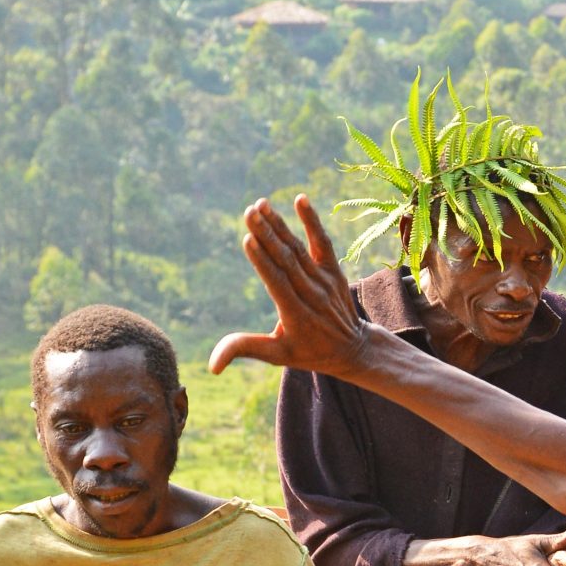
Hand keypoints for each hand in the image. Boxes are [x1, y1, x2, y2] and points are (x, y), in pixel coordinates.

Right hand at [210, 196, 372, 381]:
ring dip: (280, 225)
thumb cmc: (309, 352)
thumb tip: (212, 365)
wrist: (353, 348)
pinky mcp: (333, 270)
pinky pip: (323, 243)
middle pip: (287, 260)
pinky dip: (313, 222)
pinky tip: (300, 200)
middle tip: (249, 212)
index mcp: (296, 314)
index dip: (263, 260)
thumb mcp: (277, 356)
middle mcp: (312, 294)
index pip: (278, 282)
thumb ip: (245, 350)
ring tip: (261, 205)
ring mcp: (325, 280)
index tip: (248, 238)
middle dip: (268, 235)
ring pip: (300, 249)